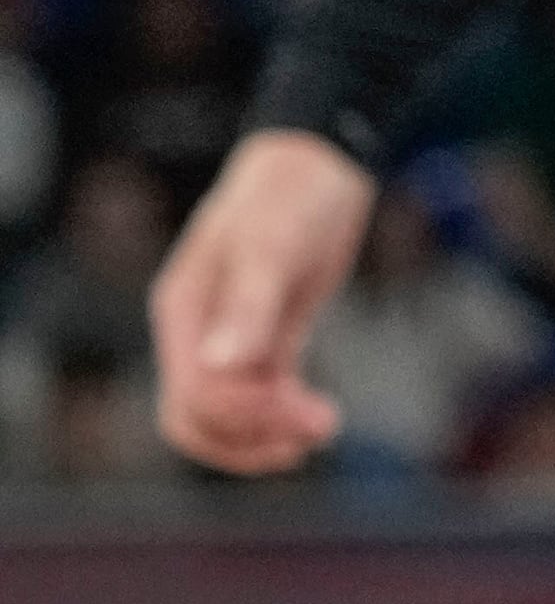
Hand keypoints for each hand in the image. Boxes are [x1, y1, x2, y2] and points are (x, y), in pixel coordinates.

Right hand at [150, 128, 377, 474]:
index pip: (193, 396)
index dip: (245, 416)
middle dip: (252, 436)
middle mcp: (196, 333)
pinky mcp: (263, 341)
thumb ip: (249, 305)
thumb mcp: (273, 244)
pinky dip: (281, 419)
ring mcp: (226, 339)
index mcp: (183, 313)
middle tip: (317, 427)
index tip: (302, 405)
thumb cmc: (289, 195)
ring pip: (224, 418)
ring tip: (322, 428)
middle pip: (198, 419)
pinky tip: (319, 417)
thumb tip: (221, 364)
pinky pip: (256, 400)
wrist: (317, 166)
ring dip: (266, 436)